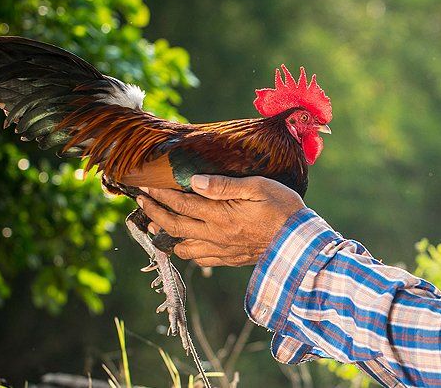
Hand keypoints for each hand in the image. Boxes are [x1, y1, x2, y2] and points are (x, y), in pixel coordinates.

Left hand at [137, 174, 305, 266]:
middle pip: (174, 226)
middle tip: (140, 200)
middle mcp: (216, 236)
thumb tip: (194, 181)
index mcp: (220, 216)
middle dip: (153, 212)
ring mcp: (222, 250)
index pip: (180, 204)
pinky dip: (185, 251)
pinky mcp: (230, 259)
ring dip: (164, 235)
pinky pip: (199, 259)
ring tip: (155, 223)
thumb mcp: (257, 186)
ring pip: (182, 247)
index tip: (145, 185)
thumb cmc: (283, 208)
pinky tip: (184, 243)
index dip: (159, 195)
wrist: (301, 241)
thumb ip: (224, 185)